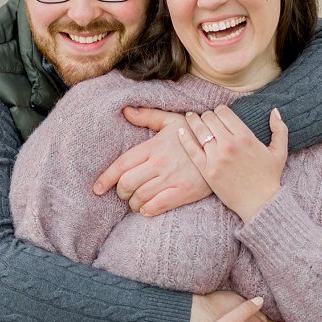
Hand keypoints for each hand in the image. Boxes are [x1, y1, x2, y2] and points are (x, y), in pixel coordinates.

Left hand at [92, 106, 212, 216]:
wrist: (223, 149)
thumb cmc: (195, 135)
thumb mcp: (172, 120)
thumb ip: (148, 116)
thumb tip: (126, 111)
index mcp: (153, 146)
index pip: (122, 164)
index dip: (106, 178)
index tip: (97, 189)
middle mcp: (159, 163)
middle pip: (127, 184)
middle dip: (121, 192)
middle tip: (124, 194)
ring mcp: (171, 179)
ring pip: (140, 197)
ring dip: (133, 203)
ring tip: (136, 202)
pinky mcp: (184, 192)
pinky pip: (157, 206)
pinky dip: (147, 210)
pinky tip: (146, 209)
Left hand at [178, 106, 287, 221]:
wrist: (259, 202)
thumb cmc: (270, 177)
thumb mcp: (279, 151)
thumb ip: (279, 129)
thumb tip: (274, 110)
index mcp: (245, 136)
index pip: (224, 112)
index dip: (219, 110)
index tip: (218, 113)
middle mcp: (229, 144)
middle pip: (209, 118)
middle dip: (207, 115)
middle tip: (205, 118)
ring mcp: (216, 158)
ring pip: (199, 130)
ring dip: (193, 121)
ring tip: (190, 118)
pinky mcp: (206, 170)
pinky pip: (191, 149)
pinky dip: (184, 137)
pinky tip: (180, 131)